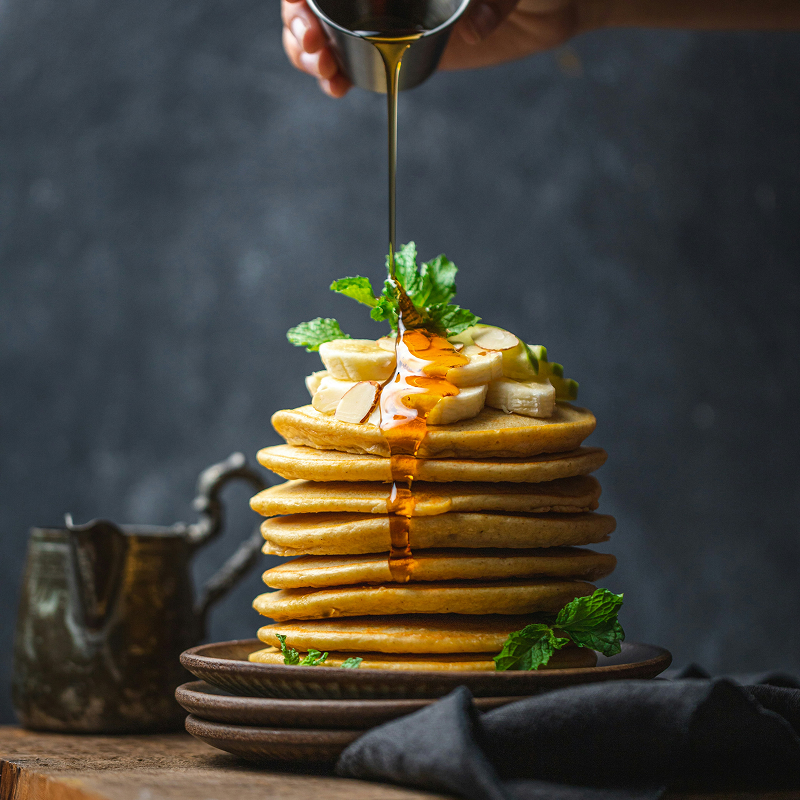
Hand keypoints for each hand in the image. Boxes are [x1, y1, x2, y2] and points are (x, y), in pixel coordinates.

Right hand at [280, 0, 601, 96]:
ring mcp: (383, 10)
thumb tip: (473, 29)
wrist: (549, 4)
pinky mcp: (392, 44)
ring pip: (322, 24)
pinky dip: (332, 72)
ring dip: (307, 49)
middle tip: (315, 47)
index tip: (311, 10)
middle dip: (301, 20)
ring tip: (324, 72)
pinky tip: (335, 86)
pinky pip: (348, 56)